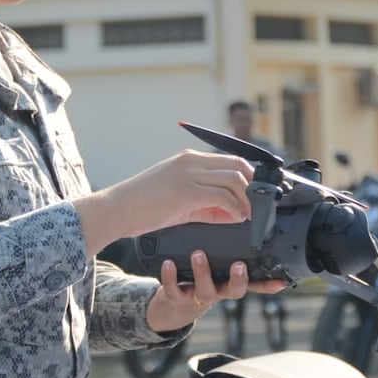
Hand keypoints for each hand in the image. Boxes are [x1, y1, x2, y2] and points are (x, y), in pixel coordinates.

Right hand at [75, 150, 252, 254]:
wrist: (116, 210)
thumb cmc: (143, 207)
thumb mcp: (179, 200)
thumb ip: (207, 202)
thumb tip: (235, 211)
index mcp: (190, 159)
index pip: (232, 160)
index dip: (250, 177)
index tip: (259, 195)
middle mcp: (191, 161)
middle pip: (238, 165)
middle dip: (255, 186)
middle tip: (261, 207)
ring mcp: (188, 174)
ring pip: (235, 179)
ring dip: (248, 199)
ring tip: (251, 216)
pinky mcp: (186, 191)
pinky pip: (222, 196)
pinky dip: (235, 207)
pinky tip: (237, 218)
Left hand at [146, 249, 286, 332]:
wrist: (173, 307)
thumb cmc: (199, 281)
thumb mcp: (216, 271)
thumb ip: (226, 256)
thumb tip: (239, 226)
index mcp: (229, 283)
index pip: (254, 285)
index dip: (268, 285)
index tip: (281, 281)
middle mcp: (218, 291)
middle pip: (234, 291)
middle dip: (238, 280)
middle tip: (239, 265)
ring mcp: (198, 297)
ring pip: (205, 290)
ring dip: (203, 272)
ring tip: (198, 254)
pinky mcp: (178, 299)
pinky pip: (174, 289)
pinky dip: (171, 276)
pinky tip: (169, 263)